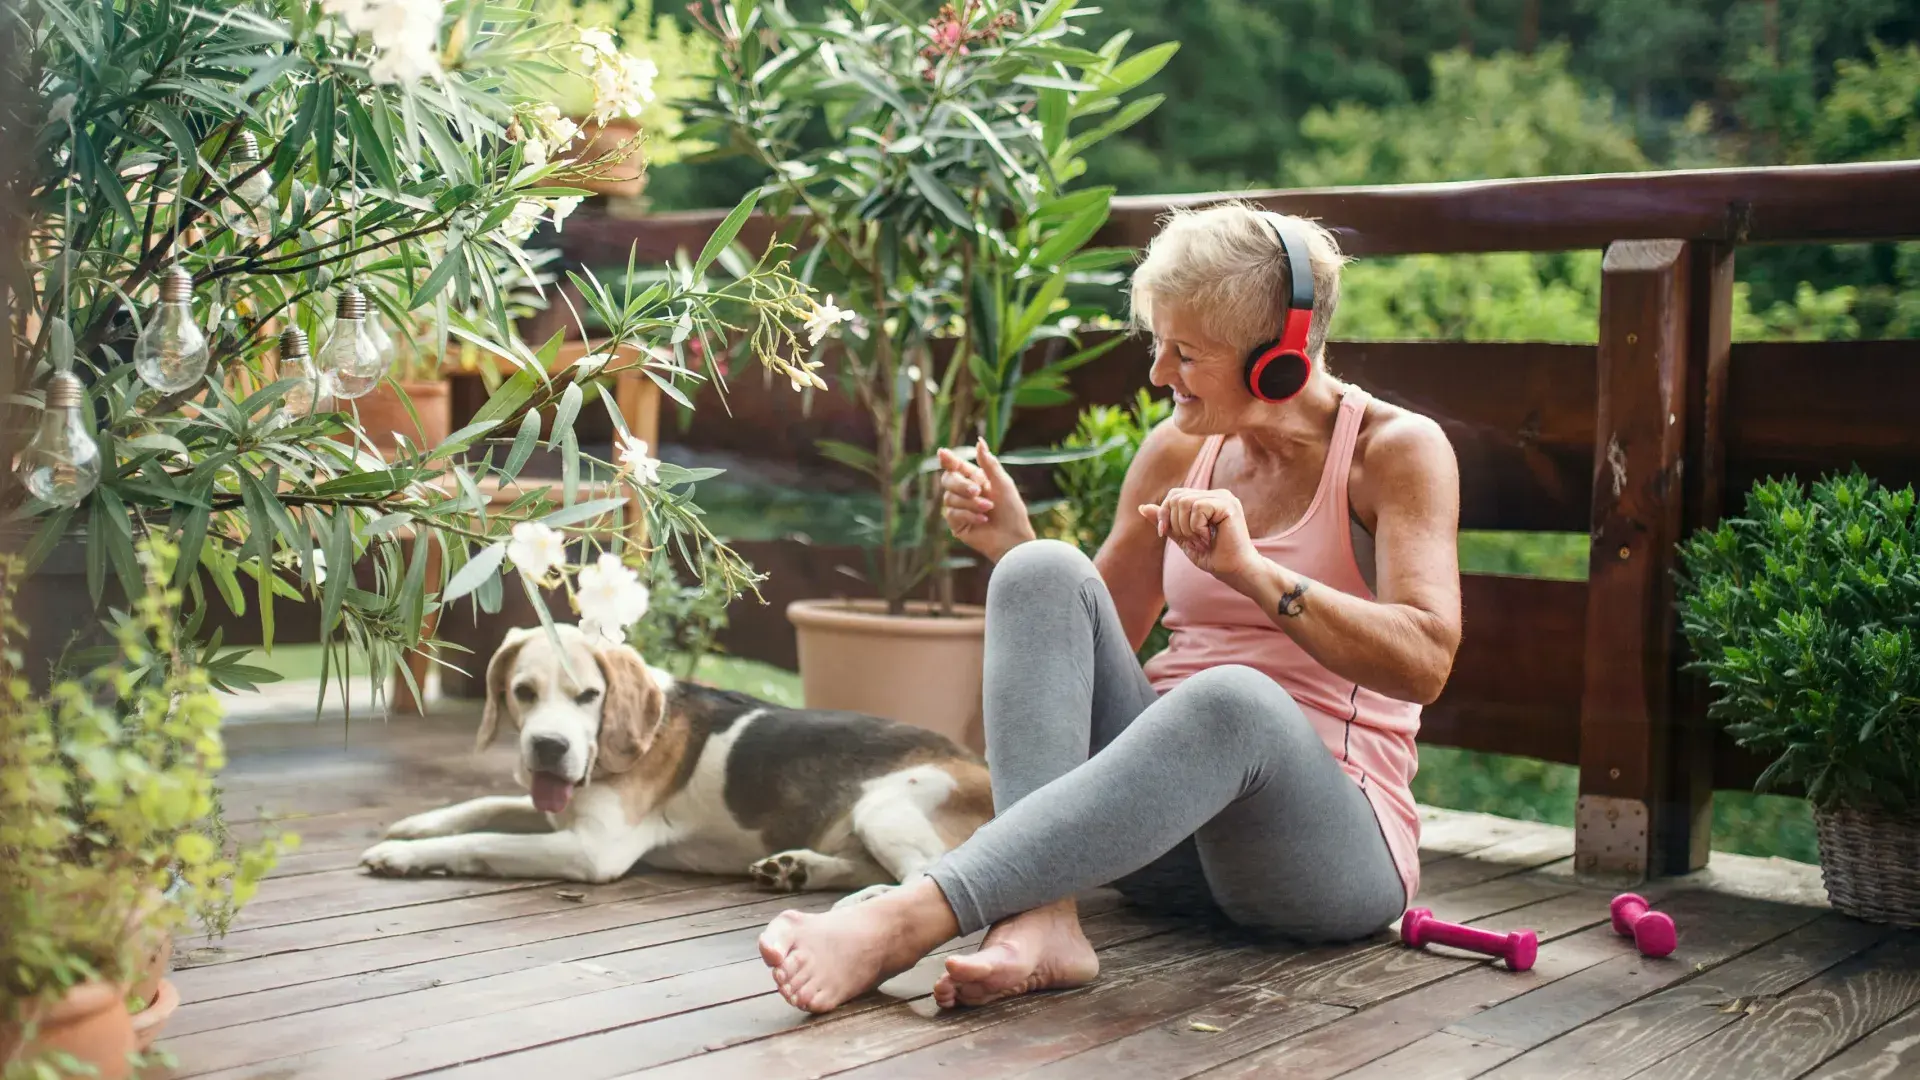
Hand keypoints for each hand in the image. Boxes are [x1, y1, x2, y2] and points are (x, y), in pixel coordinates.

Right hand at [938, 438, 1034, 561]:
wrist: (1013, 538)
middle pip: (948, 479)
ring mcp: (958, 508)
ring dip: (971, 503)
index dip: (948, 459)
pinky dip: (969, 515)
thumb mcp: (1002, 483)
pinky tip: (983, 519)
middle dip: (962, 485)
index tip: (942, 453)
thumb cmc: (1012, 510)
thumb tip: (979, 441)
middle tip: (977, 491)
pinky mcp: (956, 524)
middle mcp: (964, 492)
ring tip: (988, 509)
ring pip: (950, 498)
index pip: (956, 466)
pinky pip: (952, 513)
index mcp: (975, 479)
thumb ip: (989, 464)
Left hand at [1138, 487, 1262, 585]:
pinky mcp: (1228, 505)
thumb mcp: (1181, 537)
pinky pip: (1198, 508)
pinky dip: (1197, 528)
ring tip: (1202, 541)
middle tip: (1192, 540)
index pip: (1174, 495)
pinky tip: (1210, 538)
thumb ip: (1165, 522)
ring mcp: (1224, 498)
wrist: (1235, 572)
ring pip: (1184, 502)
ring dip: (1187, 528)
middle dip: (1175, 524)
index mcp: (1207, 498)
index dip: (1164, 514)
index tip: (1164, 534)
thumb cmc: (1213, 557)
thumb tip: (1141, 507)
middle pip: (1176, 497)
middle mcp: (1217, 494)